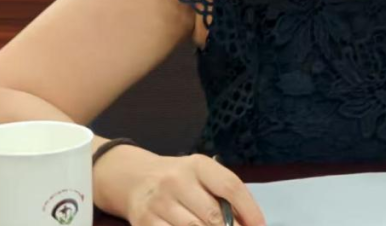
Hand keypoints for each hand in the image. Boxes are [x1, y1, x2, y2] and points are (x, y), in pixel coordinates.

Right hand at [120, 153, 265, 225]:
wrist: (135, 178)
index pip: (230, 186)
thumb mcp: (201, 175)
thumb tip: (248, 222)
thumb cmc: (180, 180)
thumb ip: (223, 194)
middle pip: (213, 215)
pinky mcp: (144, 222)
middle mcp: (177, 181)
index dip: (249, 210)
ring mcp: (159, 203)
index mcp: (198, 165)